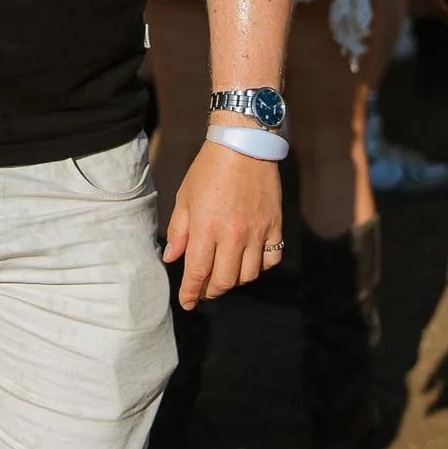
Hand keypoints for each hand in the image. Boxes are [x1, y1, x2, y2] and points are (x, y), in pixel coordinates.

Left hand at [162, 140, 284, 307]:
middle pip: (224, 281)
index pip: (197, 273)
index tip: (187, 303)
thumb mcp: (185, 198)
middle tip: (205, 290)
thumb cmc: (208, 170)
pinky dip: (259, 266)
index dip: (191, 292)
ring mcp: (257, 232)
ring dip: (234, 280)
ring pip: (248, 275)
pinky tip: (249, 260)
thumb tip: (172, 258)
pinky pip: (270, 259)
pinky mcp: (275, 226)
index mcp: (206, 228)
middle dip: (211, 291)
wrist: (244, 145)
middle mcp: (233, 235)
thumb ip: (178, 231)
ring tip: (225, 273)